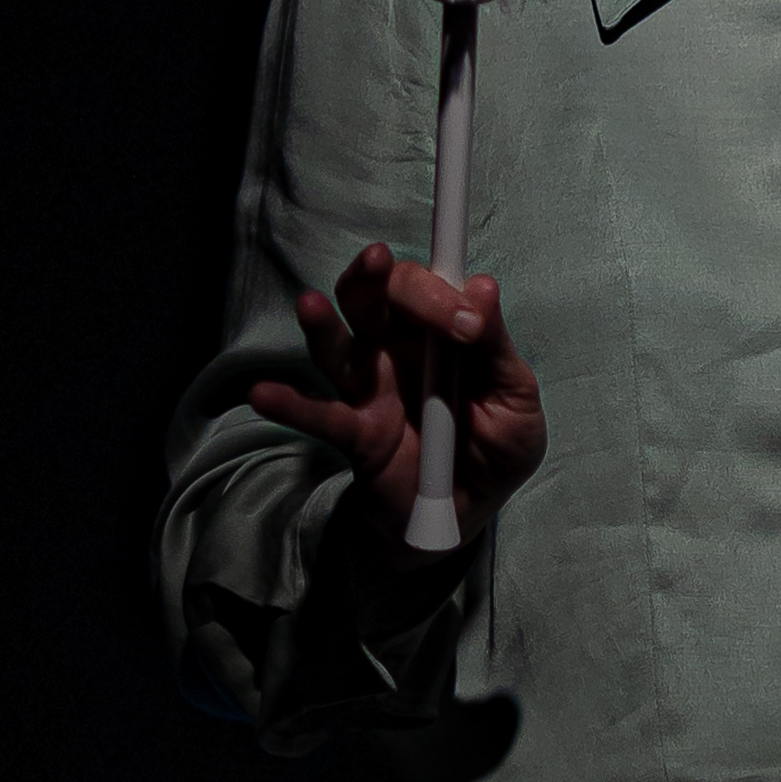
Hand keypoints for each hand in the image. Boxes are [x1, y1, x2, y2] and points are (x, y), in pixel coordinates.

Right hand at [248, 242, 546, 550]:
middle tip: (381, 267)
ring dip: (322, 324)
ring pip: (338, 345)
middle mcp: (398, 349)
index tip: (464, 321)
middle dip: (377, 280)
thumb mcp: (515, 400)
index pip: (429, 289)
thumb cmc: (496, 447)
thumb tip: (484, 286)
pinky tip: (265, 395)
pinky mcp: (354, 432)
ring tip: (307, 305)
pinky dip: (290, 405)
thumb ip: (496, 349)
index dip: (437, 290)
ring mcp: (370, 388)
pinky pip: (320, 416)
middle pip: (375, 299)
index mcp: (442, 334)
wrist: (468, 514)